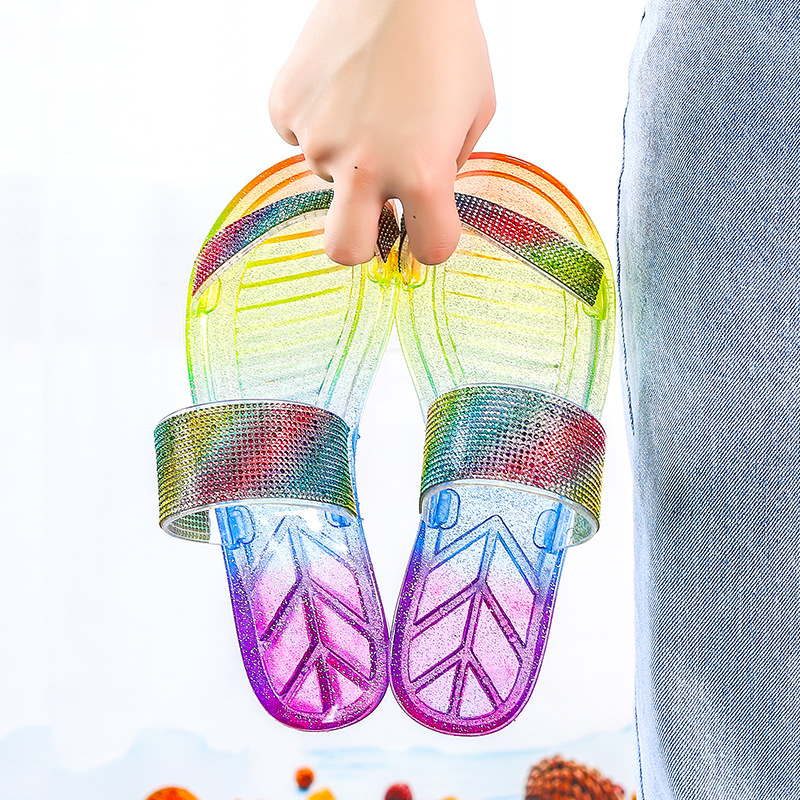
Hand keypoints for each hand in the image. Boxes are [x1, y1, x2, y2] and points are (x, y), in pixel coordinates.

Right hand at [270, 0, 494, 264]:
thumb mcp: (474, 112)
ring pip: (327, 178)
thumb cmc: (445, 37)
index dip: (432, 241)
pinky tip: (342, 88)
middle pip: (344, 251)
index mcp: (421, 173)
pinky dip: (320, 122)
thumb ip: (447, 167)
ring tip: (369, 105)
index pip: (429, 249)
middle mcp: (364, 166)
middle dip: (360, 243)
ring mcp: (318, 139)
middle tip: (372, 215)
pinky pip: (300, 136)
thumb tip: (420, 192)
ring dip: (347, 157)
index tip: (429, 226)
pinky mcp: (287, 108)